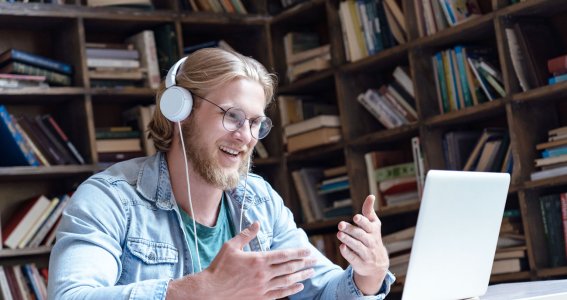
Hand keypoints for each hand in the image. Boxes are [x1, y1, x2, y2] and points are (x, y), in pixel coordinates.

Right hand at [167, 221, 315, 299]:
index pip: (284, 255)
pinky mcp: (260, 297)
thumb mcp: (231, 246)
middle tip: (316, 260)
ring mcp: (263, 287)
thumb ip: (246, 235)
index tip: (308, 250)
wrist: (211, 290)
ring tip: (311, 272)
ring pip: (287, 281)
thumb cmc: (219, 267)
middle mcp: (263, 274)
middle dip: (304, 263)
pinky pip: (280, 294)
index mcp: (258, 260)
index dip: (298, 252)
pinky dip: (291, 289)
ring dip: (301, 276)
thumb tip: (257, 223)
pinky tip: (299, 286)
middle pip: (289, 267)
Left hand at [337, 195, 388, 294]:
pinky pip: (354, 258)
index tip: (355, 217)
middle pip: (361, 235)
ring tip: (339, 234)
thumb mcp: (373, 225)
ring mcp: (367, 254)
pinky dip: (348, 253)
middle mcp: (372, 242)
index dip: (362, 221)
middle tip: (340, 224)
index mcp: (374, 231)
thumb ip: (369, 211)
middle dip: (351, 230)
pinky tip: (342, 247)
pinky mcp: (360, 263)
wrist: (377, 264)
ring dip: (348, 240)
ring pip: (357, 246)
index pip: (368, 225)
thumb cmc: (372, 238)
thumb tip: (371, 196)